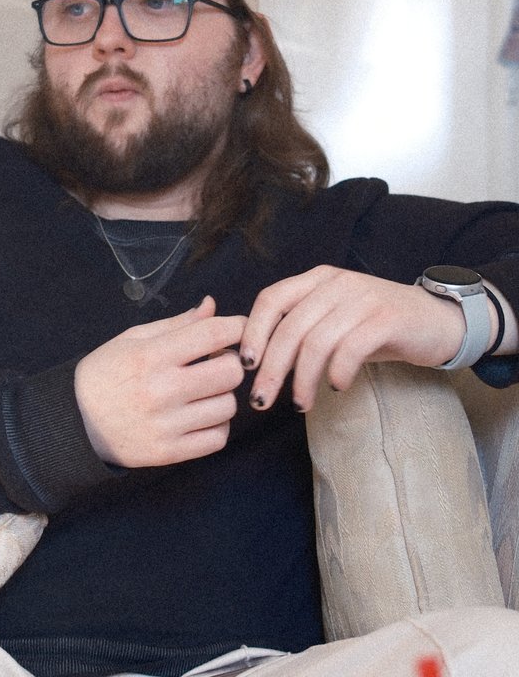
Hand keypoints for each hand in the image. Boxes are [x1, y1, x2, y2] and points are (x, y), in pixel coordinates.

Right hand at [74, 296, 246, 466]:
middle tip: (216, 362)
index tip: (240, 327)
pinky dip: (218, 425)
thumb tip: (212, 306)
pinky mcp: (169, 453)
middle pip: (230, 372)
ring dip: (223, 395)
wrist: (76, 422)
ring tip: (205, 391)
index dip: (236, 326)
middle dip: (230, 362)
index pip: (211, 335)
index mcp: (150, 356)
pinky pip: (218, 438)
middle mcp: (161, 390)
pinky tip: (202, 415)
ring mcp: (166, 425)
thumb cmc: (106, 373)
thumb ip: (177, 324)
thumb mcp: (133, 339)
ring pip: (228, 406)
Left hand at [239, 266, 468, 412]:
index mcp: (317, 279)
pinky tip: (336, 387)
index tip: (246, 366)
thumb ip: (303, 329)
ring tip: (300, 405)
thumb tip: (260, 361)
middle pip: (291, 327)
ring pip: (317, 341)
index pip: (272, 299)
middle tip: (261, 401)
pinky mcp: (388, 319)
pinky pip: (351, 348)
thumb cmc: (377, 326)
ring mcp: (363, 298)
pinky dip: (337, 371)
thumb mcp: (335, 319)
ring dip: (303, 379)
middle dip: (272, 368)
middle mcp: (337, 283)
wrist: (438, 321)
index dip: (254, 332)